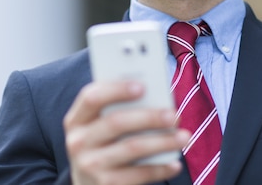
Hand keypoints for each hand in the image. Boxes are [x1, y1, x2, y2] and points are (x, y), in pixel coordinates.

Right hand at [63, 80, 189, 184]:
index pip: (92, 97)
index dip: (116, 89)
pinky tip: (175, 163)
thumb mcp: (100, 126)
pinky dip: (160, 168)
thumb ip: (119, 109)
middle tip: (174, 115)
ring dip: (162, 141)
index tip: (143, 86)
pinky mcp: (105, 184)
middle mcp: (78, 141)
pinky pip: (139, 174)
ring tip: (184, 137)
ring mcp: (90, 165)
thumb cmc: (103, 144)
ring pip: (132, 148)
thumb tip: (157, 97)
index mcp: (77, 119)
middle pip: (116, 123)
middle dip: (149, 117)